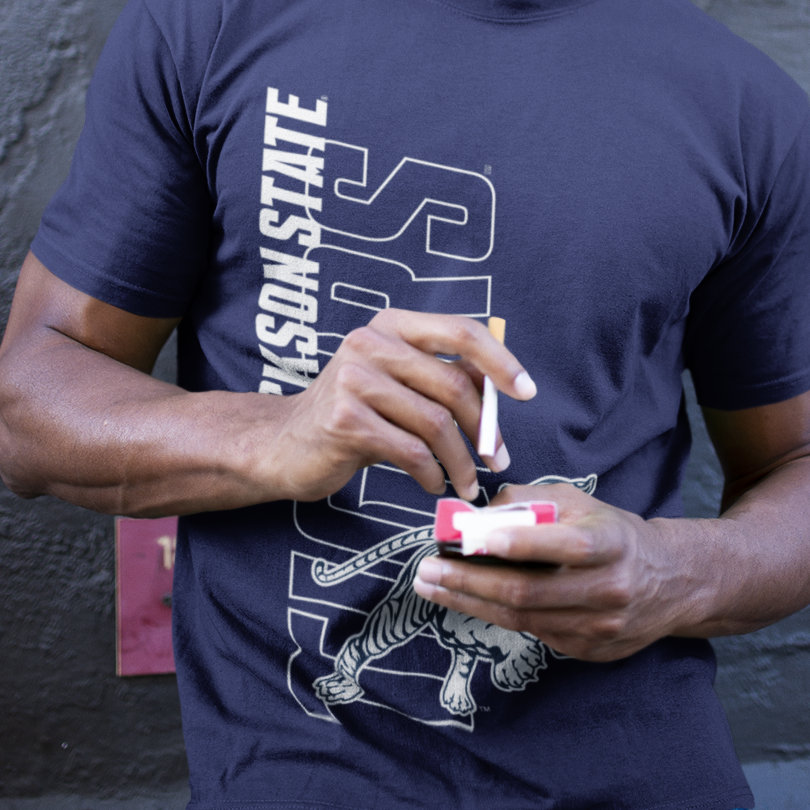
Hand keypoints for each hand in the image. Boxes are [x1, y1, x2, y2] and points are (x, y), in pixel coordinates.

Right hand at [257, 310, 535, 504]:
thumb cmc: (353, 414)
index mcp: (392, 325)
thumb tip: (503, 384)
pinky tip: (432, 485)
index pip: (461, 330)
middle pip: (452, 384)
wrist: (283, 445)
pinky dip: (431, 474)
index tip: (526, 392)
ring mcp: (353, 380)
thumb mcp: (397, 384)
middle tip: (497, 459)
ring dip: (461, 460)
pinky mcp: (345, 421)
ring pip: (435, 422)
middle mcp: (370, 342)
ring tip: (467, 483)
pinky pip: (410, 450)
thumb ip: (442, 376)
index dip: (501, 360)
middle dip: (484, 427)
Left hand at [412, 480, 686, 662]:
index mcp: (609, 544)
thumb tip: (477, 515)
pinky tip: (468, 601)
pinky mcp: (589, 651)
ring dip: (470, 602)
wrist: (669, 582)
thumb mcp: (581, 504)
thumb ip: (531, 503)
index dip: (518, 543)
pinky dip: (496, 615)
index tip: (473, 538)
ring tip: (432, 586)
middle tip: (427, 570)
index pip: (561, 546)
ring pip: (523, 619)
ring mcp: (599, 627)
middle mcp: (608, 589)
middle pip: (528, 592)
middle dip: (469, 581)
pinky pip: (533, 633)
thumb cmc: (613, 533)